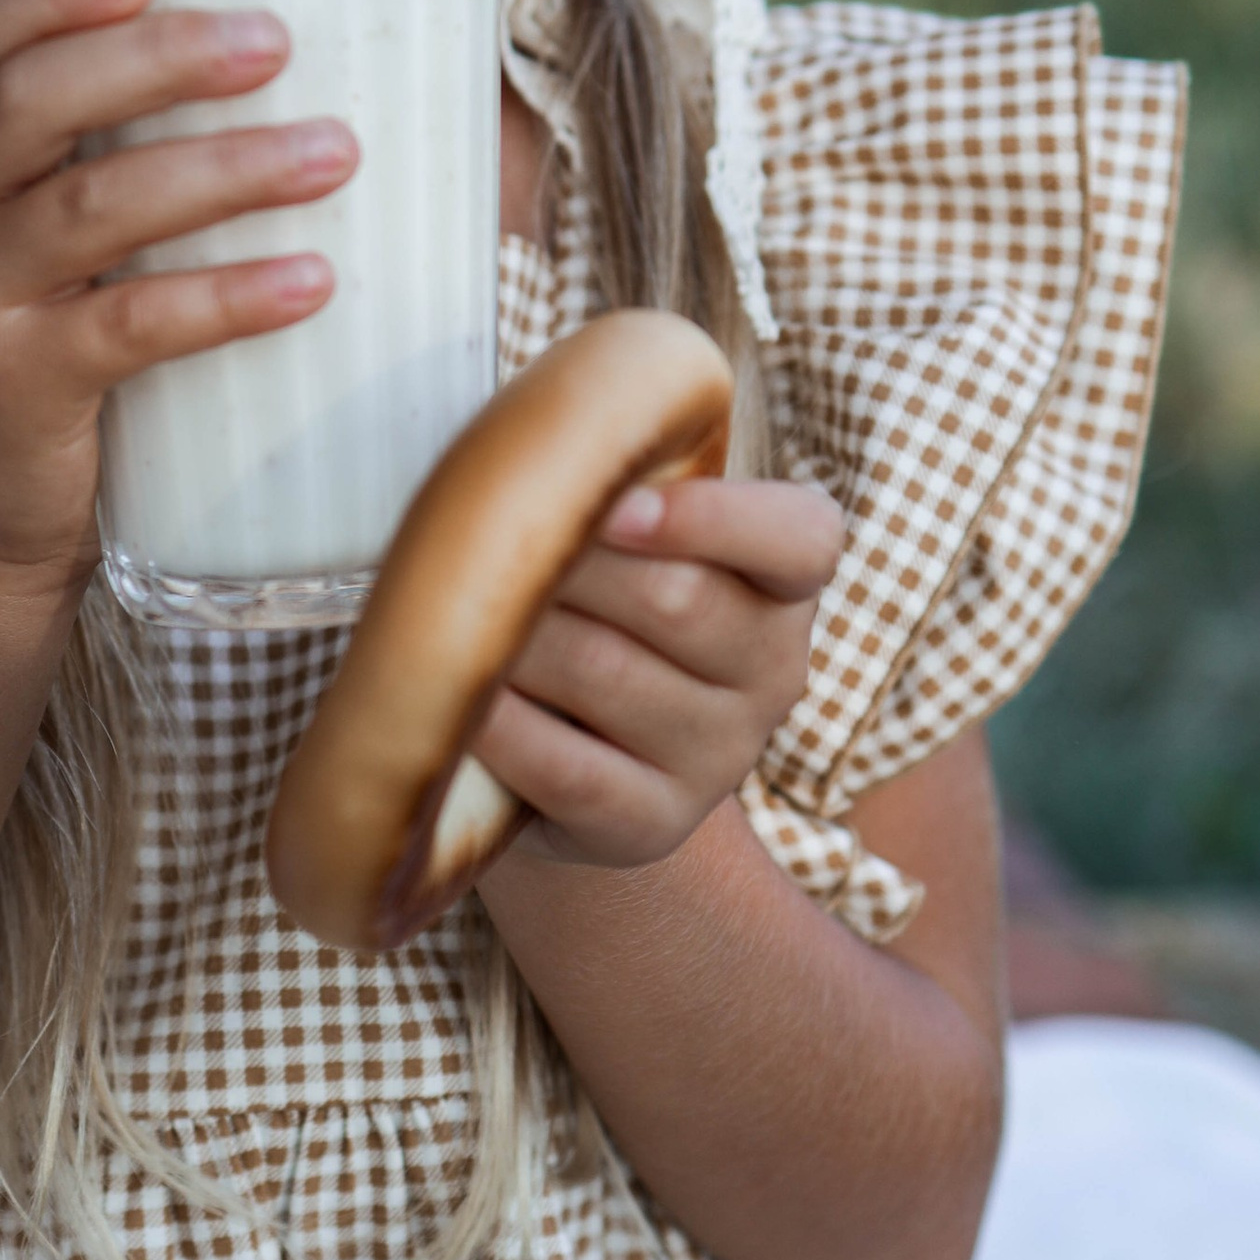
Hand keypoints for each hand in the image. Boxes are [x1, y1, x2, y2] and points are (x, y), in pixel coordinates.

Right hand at [0, 0, 357, 587]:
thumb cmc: (47, 341)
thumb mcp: (47, 235)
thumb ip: (111, 153)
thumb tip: (289, 70)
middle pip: (32, 103)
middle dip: (157, 60)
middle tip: (274, 41)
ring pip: (92, 209)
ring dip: (224, 171)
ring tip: (334, 153)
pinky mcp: (16, 383)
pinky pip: (130, 326)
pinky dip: (227, 298)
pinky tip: (311, 280)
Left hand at [476, 475, 843, 871]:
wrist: (566, 762)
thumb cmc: (588, 610)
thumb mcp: (624, 544)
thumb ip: (611, 483)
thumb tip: (534, 433)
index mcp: (783, 585)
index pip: (801, 540)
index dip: (714, 518)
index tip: (617, 503)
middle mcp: (774, 673)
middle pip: (679, 600)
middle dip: (568, 564)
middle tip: (490, 541)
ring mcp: (719, 758)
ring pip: (608, 674)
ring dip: (519, 635)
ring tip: (458, 607)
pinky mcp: (651, 825)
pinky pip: (566, 767)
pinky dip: (501, 724)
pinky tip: (461, 697)